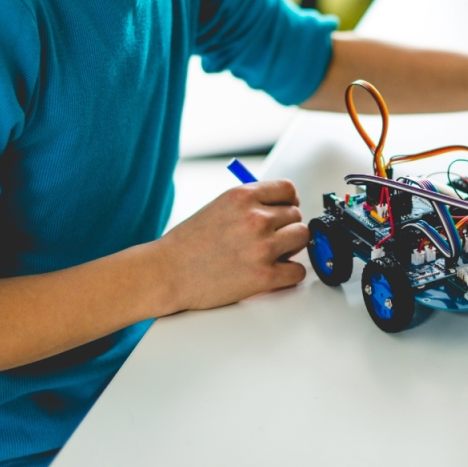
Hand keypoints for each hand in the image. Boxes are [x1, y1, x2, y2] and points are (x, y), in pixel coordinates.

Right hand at [158, 179, 308, 311]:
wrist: (165, 273)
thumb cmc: (186, 244)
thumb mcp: (219, 207)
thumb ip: (250, 204)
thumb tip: (281, 207)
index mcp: (243, 196)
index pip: (288, 190)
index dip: (289, 202)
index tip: (285, 211)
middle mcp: (255, 218)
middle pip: (296, 215)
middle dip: (286, 227)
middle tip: (271, 239)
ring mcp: (262, 247)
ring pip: (302, 238)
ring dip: (291, 248)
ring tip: (272, 255)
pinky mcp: (264, 276)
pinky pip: (297, 271)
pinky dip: (290, 274)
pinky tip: (275, 273)